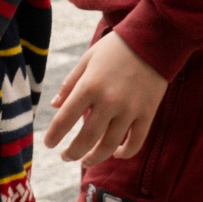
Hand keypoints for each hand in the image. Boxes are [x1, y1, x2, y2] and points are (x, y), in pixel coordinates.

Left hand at [43, 30, 170, 164]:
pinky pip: (136, 142)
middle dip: (72, 153)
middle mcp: (108, 101)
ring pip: (109, 145)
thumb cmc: (115, 48)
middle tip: (66, 157)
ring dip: (95, 158)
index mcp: (89, 86)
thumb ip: (70, 83)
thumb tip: (54, 106)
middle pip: (86, 138)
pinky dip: (125, 153)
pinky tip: (116, 154)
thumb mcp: (87, 59)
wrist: (153, 40)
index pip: (65, 119)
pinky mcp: (147, 114)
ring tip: (86, 161)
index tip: (49, 145)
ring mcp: (129, 109)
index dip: (54, 136)